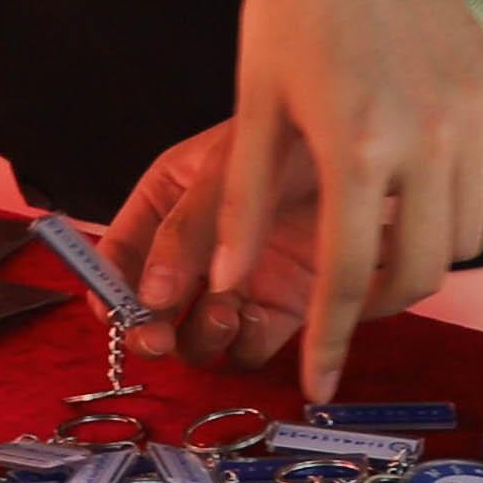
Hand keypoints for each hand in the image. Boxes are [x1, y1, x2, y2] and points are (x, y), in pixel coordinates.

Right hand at [103, 130, 327, 376]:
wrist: (374, 153)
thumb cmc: (296, 136)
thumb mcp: (230, 168)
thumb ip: (185, 230)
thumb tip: (150, 295)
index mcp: (167, 203)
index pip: (119, 256)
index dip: (108, 289)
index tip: (115, 312)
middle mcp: (197, 251)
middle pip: (152, 309)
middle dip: (149, 329)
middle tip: (158, 338)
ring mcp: (238, 282)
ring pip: (197, 336)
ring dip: (200, 337)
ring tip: (223, 313)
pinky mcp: (281, 309)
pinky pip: (248, 346)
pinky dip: (246, 345)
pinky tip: (255, 320)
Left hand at [111, 0, 482, 398]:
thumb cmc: (289, 10)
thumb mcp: (252, 105)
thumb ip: (241, 203)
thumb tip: (227, 285)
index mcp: (356, 144)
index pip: (346, 275)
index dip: (330, 340)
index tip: (317, 385)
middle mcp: (428, 135)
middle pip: (421, 273)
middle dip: (379, 307)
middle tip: (344, 308)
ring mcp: (472, 113)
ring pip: (464, 236)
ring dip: (419, 258)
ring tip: (373, 245)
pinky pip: (480, 179)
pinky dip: (447, 204)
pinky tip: (404, 184)